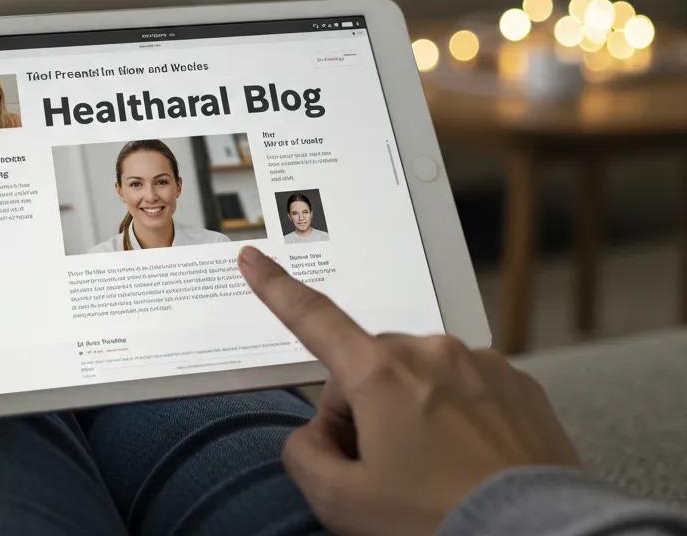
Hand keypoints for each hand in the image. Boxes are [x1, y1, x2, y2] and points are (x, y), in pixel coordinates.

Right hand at [237, 246, 578, 535]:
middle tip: (383, 471)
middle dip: (363, 411)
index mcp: (380, 373)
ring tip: (436, 476)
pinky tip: (470, 466)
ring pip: (419, 379)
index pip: (312, 318)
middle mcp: (429, 353)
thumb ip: (305, 457)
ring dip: (414, 415)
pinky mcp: (516, 382)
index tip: (253, 259)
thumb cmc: (444, 523)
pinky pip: (467, 389)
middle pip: (368, 369)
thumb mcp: (344, 505)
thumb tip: (315, 438)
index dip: (275, 287)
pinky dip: (458, 420)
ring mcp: (477, 363)